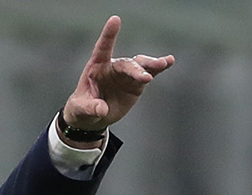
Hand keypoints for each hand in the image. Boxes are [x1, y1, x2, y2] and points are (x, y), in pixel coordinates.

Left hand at [62, 16, 174, 133]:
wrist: (93, 116)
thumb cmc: (83, 107)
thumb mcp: (81, 108)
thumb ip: (91, 107)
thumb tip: (102, 109)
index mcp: (97, 67)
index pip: (103, 48)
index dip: (109, 35)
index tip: (115, 20)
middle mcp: (113, 67)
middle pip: (126, 64)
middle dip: (136, 70)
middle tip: (145, 78)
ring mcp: (126, 74)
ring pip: (140, 66)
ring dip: (151, 64)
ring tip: (164, 63)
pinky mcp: (136, 83)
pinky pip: (149, 74)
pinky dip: (158, 68)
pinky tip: (169, 61)